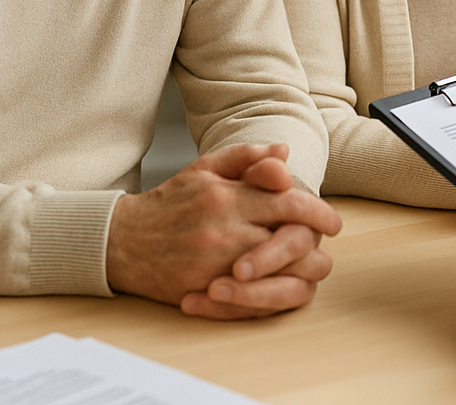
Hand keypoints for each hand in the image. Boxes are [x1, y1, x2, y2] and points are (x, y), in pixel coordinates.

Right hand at [106, 143, 342, 319]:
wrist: (121, 241)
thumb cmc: (169, 204)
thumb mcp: (205, 168)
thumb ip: (247, 158)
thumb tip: (284, 153)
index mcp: (228, 197)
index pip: (289, 204)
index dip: (318, 212)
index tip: (333, 220)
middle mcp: (224, 231)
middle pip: (290, 243)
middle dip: (315, 245)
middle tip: (325, 246)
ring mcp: (215, 264)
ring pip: (278, 276)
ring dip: (299, 273)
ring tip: (308, 267)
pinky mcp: (205, 291)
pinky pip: (252, 302)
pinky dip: (272, 297)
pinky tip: (281, 287)